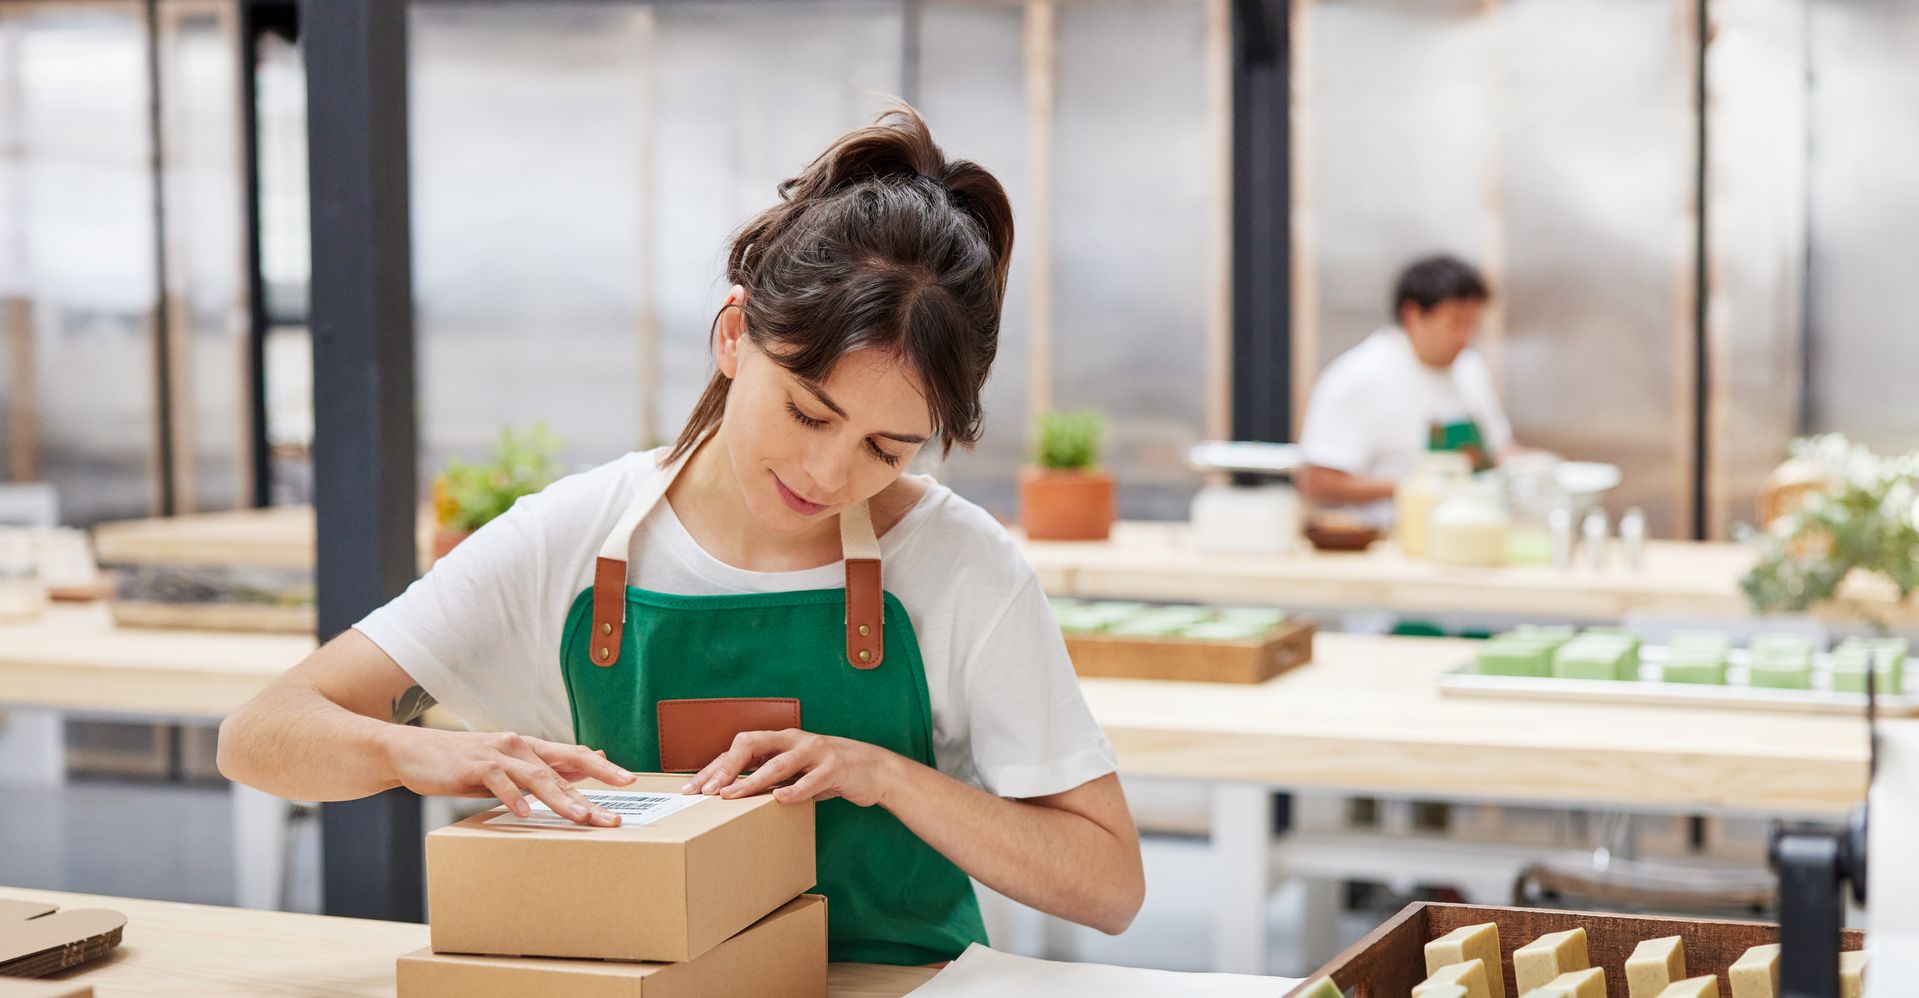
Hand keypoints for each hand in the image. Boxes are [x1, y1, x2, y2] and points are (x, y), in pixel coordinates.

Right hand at [384, 726, 636, 825]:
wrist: (412, 753)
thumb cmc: (464, 764)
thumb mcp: (508, 764)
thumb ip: (546, 765)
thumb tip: (589, 762)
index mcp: (530, 747)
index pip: (575, 755)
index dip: (603, 768)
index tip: (631, 781)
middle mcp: (518, 746)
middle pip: (563, 767)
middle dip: (592, 792)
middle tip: (612, 816)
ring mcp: (496, 754)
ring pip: (536, 776)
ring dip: (561, 799)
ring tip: (581, 818)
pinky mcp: (473, 766)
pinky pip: (498, 782)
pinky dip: (512, 797)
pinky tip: (524, 814)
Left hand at [681, 729, 896, 807]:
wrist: (876, 770)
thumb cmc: (829, 773)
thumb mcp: (796, 772)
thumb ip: (769, 777)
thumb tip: (731, 794)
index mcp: (781, 740)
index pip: (739, 748)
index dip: (714, 767)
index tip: (692, 789)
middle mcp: (794, 740)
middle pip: (752, 744)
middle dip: (726, 768)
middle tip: (706, 792)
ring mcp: (816, 751)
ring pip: (779, 763)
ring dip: (753, 780)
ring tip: (731, 796)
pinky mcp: (835, 767)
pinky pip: (813, 779)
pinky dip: (796, 790)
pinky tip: (780, 800)